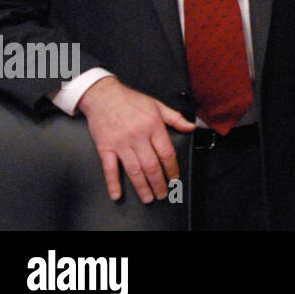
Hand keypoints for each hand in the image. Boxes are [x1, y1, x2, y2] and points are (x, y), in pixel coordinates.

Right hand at [76, 76, 195, 202]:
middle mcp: (138, 136)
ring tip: (148, 198)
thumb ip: (175, 118)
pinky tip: (117, 195)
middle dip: (159, 183)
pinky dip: (113, 183)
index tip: (175, 179)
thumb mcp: (157, 105)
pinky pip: (110, 168)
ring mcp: (120, 143)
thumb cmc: (131, 100)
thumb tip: (191, 127)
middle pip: (151, 165)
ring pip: (134, 170)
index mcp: (153, 126)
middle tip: (163, 194)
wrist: (103, 95)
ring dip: (142, 187)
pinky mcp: (105, 147)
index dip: (172, 168)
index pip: (166, 152)